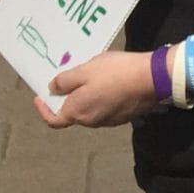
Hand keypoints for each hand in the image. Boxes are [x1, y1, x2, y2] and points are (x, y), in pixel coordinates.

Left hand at [36, 49, 159, 128]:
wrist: (153, 78)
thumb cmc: (115, 73)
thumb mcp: (84, 70)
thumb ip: (64, 81)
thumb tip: (52, 89)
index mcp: (77, 112)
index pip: (54, 120)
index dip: (44, 109)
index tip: (40, 96)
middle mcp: (91, 121)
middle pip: (73, 113)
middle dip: (68, 99)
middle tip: (70, 79)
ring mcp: (110, 121)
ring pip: (90, 111)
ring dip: (86, 98)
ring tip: (92, 79)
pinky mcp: (125, 117)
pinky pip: (106, 109)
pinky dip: (102, 99)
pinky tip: (111, 84)